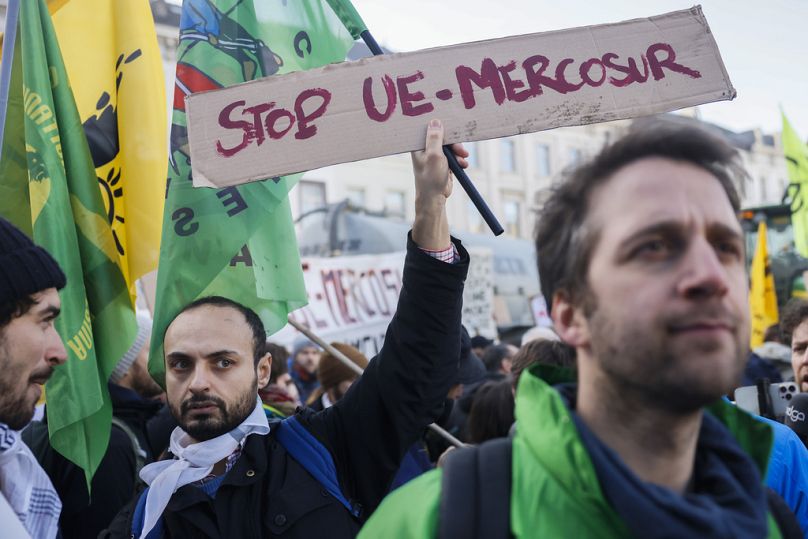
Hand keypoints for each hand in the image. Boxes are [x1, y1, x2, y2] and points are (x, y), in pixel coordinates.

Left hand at [411, 119, 468, 249]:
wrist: (435, 198)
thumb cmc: (430, 177)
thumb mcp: (434, 155)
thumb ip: (435, 138)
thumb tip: (435, 121)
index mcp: (419, 145)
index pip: (430, 129)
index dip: (441, 126)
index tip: (452, 124)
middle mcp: (426, 149)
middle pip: (443, 137)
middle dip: (454, 144)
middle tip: (461, 150)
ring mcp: (435, 156)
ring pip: (450, 147)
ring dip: (459, 152)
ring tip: (463, 160)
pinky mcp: (443, 163)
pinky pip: (453, 156)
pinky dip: (459, 159)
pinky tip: (463, 165)